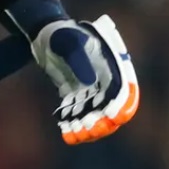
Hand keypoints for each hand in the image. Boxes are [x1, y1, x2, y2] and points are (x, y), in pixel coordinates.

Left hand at [0, 0, 139, 144]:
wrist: (45, 33)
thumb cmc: (61, 34)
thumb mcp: (70, 44)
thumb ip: (80, 61)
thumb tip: (90, 82)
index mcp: (110, 66)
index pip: (124, 91)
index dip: (122, 105)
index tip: (115, 117)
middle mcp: (103, 79)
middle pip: (110, 107)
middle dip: (103, 121)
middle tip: (90, 131)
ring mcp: (89, 87)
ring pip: (94, 113)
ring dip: (87, 126)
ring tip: (75, 135)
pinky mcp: (74, 92)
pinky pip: (77, 111)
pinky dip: (73, 122)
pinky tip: (66, 133)